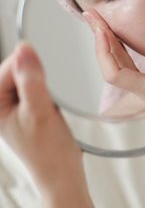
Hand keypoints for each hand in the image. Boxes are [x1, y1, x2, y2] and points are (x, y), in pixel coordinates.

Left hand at [0, 43, 91, 206]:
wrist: (62, 172)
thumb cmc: (47, 150)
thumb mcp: (40, 112)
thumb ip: (31, 81)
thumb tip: (25, 50)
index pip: (7, 68)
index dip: (28, 65)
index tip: (45, 74)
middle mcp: (0, 104)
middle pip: (16, 70)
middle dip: (35, 73)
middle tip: (49, 93)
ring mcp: (13, 106)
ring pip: (27, 76)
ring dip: (43, 80)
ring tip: (51, 99)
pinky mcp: (26, 107)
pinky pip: (35, 85)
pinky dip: (47, 87)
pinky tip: (53, 99)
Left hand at [83, 9, 144, 102]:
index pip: (116, 75)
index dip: (105, 52)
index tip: (102, 30)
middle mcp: (140, 90)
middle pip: (109, 67)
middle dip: (99, 40)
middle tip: (91, 15)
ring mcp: (139, 84)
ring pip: (114, 62)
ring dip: (104, 39)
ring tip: (95, 17)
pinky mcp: (142, 77)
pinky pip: (122, 59)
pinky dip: (115, 42)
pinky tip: (110, 28)